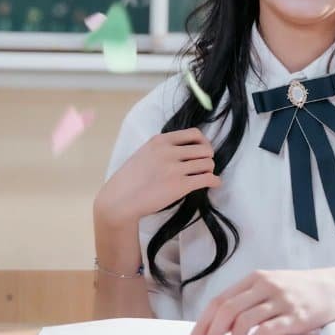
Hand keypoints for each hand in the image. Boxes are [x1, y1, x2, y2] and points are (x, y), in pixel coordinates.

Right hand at [94, 127, 220, 227]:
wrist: (119, 200)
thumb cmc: (130, 179)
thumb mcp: (144, 153)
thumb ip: (163, 149)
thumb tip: (187, 150)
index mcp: (160, 141)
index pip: (194, 134)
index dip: (204, 142)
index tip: (204, 150)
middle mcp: (169, 152)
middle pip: (204, 149)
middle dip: (208, 157)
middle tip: (205, 165)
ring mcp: (175, 169)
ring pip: (208, 163)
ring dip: (210, 170)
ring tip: (206, 175)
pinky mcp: (180, 186)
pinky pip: (207, 179)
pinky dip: (214, 181)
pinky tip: (214, 183)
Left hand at [186, 268, 334, 334]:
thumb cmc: (299, 289)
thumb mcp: (271, 285)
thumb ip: (248, 299)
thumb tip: (218, 324)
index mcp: (255, 278)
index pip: (219, 301)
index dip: (202, 323)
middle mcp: (266, 286)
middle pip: (227, 311)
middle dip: (212, 334)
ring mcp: (281, 300)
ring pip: (243, 321)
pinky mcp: (296, 317)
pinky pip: (266, 331)